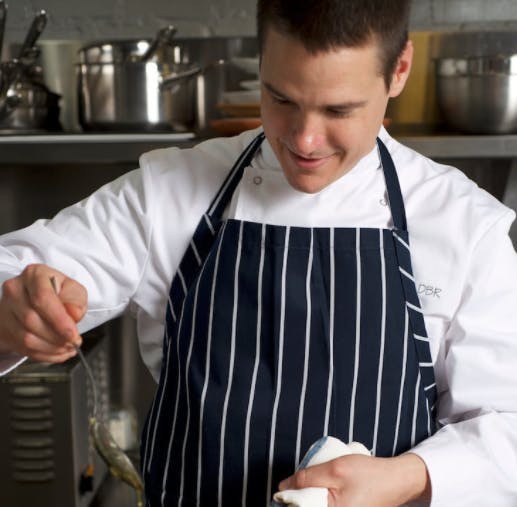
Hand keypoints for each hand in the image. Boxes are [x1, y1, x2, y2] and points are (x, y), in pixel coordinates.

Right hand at [0, 264, 86, 361]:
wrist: (38, 298)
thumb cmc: (58, 292)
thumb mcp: (73, 290)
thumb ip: (76, 300)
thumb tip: (74, 314)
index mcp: (34, 274)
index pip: (42, 298)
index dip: (59, 320)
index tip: (72, 334)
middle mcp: (14, 289)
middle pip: (31, 320)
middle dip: (56, 337)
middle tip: (73, 342)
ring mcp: (5, 309)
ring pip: (26, 337)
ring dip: (51, 348)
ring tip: (67, 348)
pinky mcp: (3, 328)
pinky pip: (23, 348)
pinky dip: (44, 355)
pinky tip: (57, 352)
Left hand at [278, 452, 430, 506]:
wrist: (397, 480)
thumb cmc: (370, 475)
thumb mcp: (335, 469)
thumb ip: (307, 478)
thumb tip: (283, 487)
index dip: (290, 497)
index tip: (287, 487)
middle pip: (308, 506)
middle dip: (302, 495)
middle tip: (307, 480)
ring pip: (316, 505)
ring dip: (313, 495)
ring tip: (320, 482)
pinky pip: (326, 505)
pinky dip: (322, 498)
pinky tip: (327, 488)